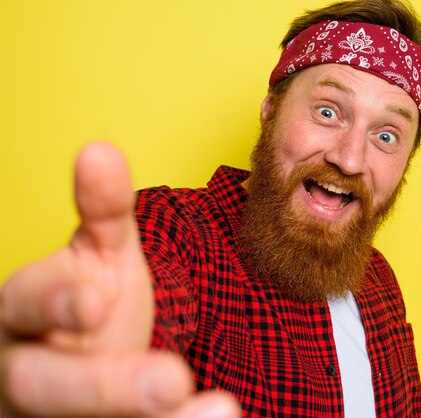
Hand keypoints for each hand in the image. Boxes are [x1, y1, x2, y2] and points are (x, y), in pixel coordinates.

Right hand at [0, 143, 239, 416]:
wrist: (80, 352)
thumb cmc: (85, 302)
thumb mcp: (96, 256)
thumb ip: (102, 213)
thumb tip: (101, 150)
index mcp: (21, 311)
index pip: (24, 304)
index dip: (54, 301)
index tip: (95, 299)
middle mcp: (23, 365)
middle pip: (42, 384)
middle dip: (105, 384)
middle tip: (173, 380)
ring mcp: (47, 408)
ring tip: (220, 411)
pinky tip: (217, 417)